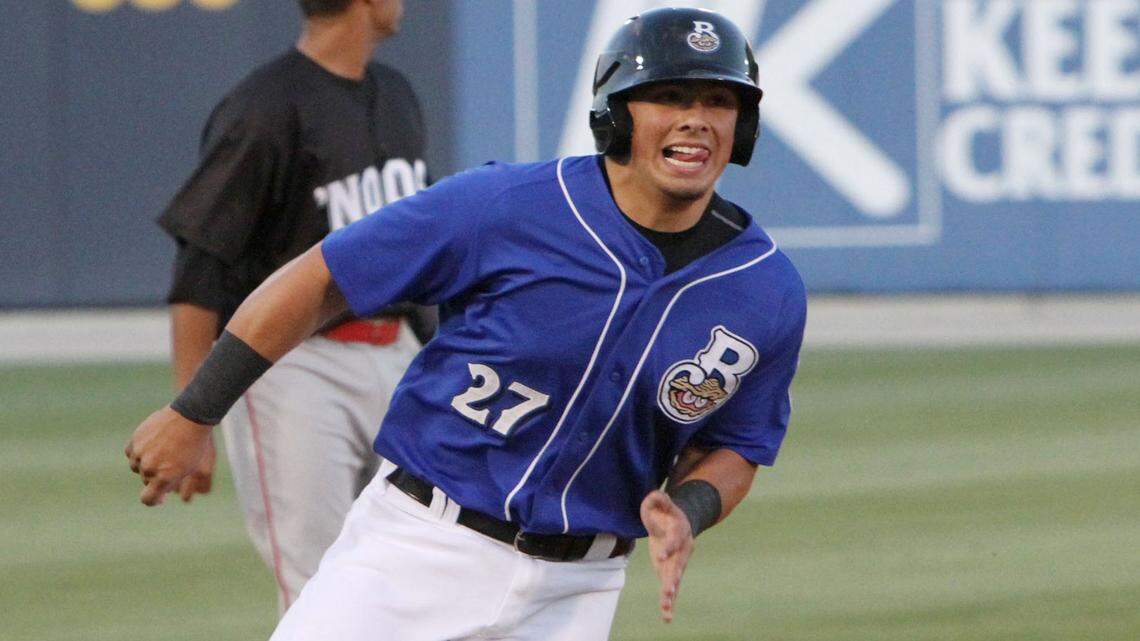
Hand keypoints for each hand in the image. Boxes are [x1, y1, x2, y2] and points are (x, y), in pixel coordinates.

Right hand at [124, 406, 212, 505]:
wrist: (190, 416)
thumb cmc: (197, 444)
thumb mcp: (195, 468)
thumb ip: (180, 483)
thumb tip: (172, 496)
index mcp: (165, 477)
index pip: (148, 499)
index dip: (153, 500)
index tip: (160, 497)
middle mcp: (149, 468)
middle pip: (146, 480)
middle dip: (156, 476)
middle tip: (169, 463)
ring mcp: (140, 453)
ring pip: (137, 466)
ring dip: (146, 463)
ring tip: (162, 452)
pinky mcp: (135, 440)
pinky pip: (131, 453)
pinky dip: (139, 451)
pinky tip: (152, 445)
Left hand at [640, 489, 694, 622]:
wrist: (679, 523)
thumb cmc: (665, 512)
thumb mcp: (659, 502)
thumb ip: (657, 498)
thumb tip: (656, 495)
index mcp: (680, 531)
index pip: (674, 540)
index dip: (668, 548)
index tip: (660, 557)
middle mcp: (682, 550)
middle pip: (678, 565)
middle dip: (673, 577)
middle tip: (669, 589)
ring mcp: (678, 563)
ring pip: (675, 580)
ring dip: (671, 594)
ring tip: (666, 608)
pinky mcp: (672, 572)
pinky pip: (672, 589)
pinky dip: (669, 602)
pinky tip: (666, 617)